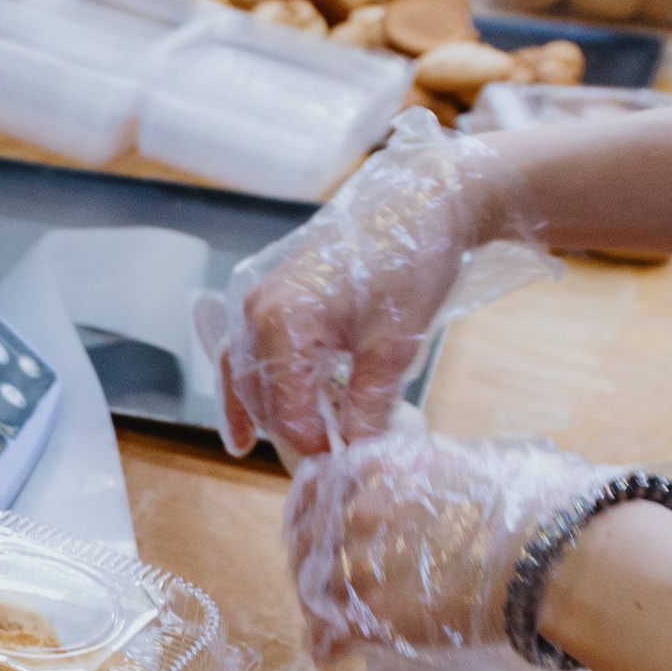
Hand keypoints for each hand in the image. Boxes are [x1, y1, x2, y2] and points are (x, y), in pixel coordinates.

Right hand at [210, 112, 552, 461]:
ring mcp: (261, 300)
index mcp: (282, 325)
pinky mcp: (276, 293)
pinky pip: (251, 350)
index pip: (286, 410)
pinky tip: (260, 415)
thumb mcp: (394, 345)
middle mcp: (257, 312)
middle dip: (284, 433)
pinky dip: (257, 384)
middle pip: (257, 395)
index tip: (339, 470)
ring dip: (264, 411)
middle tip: (313, 466)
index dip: (312, 447)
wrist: (424, 199)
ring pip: (246, 374)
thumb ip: (368, 404)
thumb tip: (357, 451)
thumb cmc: (410, 261)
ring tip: (271, 448)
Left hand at [286, 432, 627, 670]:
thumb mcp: (471, 463)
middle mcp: (358, 511)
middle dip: (311, 561)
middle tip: (324, 581)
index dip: (314, 509)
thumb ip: (432, 471)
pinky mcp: (372, 616)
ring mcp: (359, 564)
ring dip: (319, 606)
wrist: (553, 553)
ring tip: (329, 622)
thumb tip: (435, 477)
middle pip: (309, 539)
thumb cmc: (532, 502)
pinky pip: (329, 634)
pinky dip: (327, 645)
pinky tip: (330, 654)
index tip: (316, 523)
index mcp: (379, 468)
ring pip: (314, 588)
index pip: (320, 486)